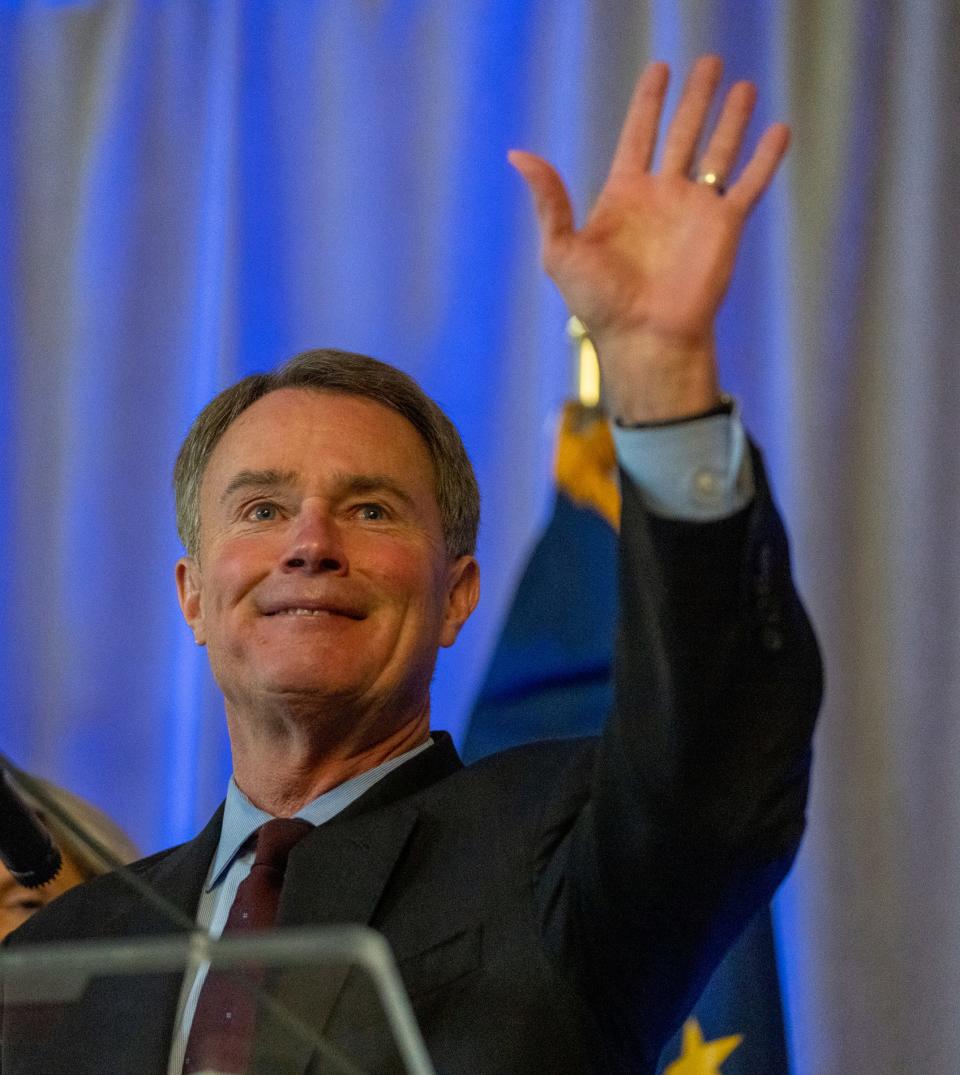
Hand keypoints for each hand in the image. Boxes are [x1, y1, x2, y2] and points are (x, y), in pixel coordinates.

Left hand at [509, 55, 789, 422]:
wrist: (645, 339)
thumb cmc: (599, 303)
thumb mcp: (560, 249)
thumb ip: (548, 200)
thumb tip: (518, 154)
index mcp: (624, 196)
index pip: (638, 135)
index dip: (649, 102)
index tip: (660, 70)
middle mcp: (663, 197)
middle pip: (683, 133)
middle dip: (696, 98)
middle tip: (709, 62)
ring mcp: (695, 210)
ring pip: (719, 150)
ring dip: (732, 117)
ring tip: (743, 85)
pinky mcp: (725, 227)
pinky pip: (749, 184)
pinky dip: (765, 157)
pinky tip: (779, 130)